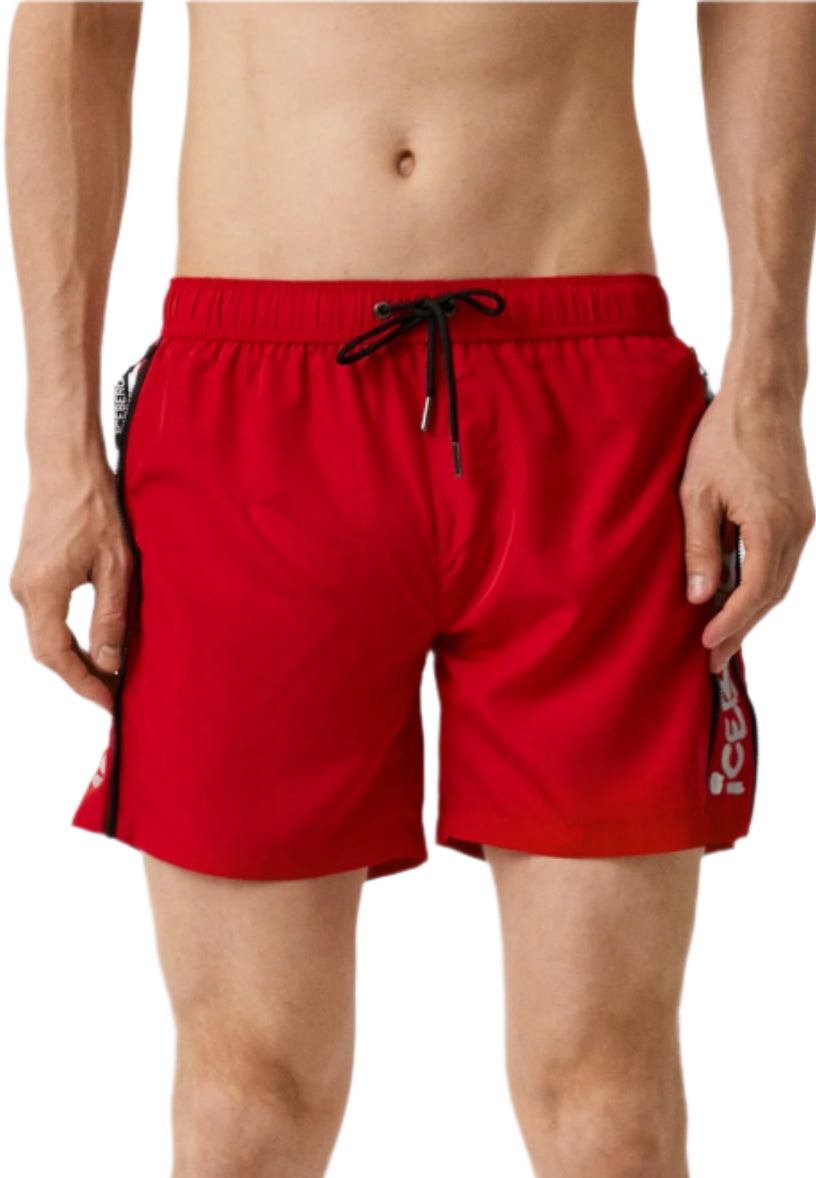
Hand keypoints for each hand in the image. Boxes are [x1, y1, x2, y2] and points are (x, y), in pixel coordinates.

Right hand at [10, 456, 132, 709]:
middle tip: (114, 692)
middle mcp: (23, 590)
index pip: (56, 656)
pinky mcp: (29, 573)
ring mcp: (22, 581)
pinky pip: (46, 617)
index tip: (109, 701)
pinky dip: (68, 636)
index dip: (83, 684)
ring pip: (46, 635)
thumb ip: (110, 616)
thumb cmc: (93, 505)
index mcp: (42, 590)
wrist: (65, 464)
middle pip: (48, 651)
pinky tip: (94, 641)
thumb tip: (109, 662)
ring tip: (110, 672)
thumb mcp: (115, 565)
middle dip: (81, 676)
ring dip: (75, 657)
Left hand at [680, 362, 813, 673]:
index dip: (731, 623)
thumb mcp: (696, 494)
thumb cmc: (724, 437)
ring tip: (722, 636)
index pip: (755, 591)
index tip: (707, 645)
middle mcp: (796, 527)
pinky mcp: (800, 511)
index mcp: (771, 523)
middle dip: (741, 628)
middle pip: (772, 594)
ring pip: (780, 580)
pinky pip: (781, 560)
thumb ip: (700, 547)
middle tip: (713, 658)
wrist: (762, 395)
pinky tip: (738, 597)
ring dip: (752, 610)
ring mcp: (803, 519)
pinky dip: (761, 584)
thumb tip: (701, 598)